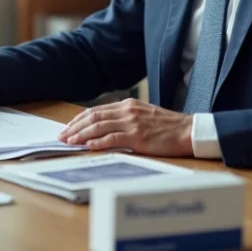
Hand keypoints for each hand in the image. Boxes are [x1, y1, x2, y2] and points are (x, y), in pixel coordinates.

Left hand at [58, 99, 193, 156]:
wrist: (189, 131)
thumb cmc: (168, 126)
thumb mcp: (143, 115)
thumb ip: (124, 118)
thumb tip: (104, 127)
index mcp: (127, 105)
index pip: (96, 110)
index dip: (79, 119)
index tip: (68, 127)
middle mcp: (127, 111)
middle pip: (93, 117)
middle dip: (75, 127)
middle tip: (62, 136)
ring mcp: (132, 123)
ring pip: (99, 127)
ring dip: (81, 135)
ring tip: (70, 141)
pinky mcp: (138, 137)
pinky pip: (113, 138)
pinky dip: (98, 142)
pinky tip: (88, 146)